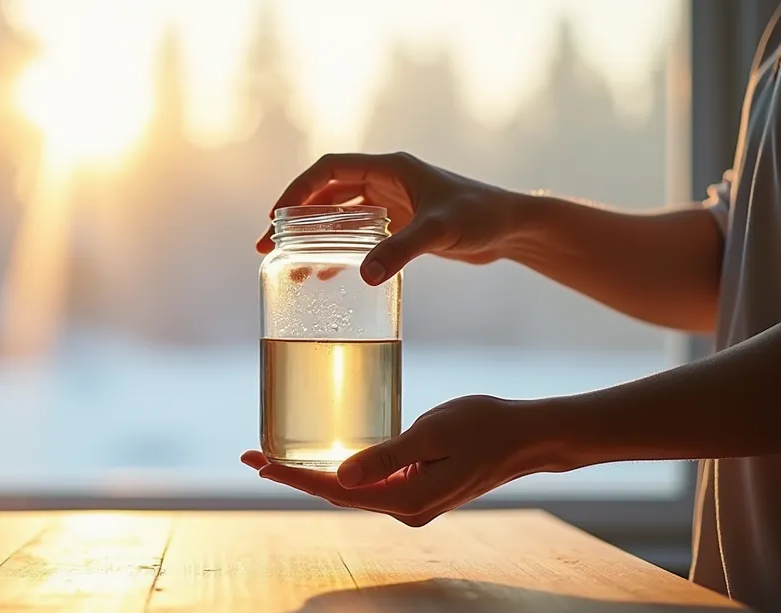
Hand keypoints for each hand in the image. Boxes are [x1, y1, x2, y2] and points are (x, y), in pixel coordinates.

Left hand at [242, 396, 548, 526]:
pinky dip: (344, 471)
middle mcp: (405, 510)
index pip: (335, 491)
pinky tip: (326, 458)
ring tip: (275, 458)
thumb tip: (339, 478)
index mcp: (405, 500)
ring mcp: (412, 503)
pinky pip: (371, 483)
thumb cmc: (484, 426)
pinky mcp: (419, 490)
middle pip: (337, 494)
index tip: (258, 462)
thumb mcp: (431, 434)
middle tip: (251, 456)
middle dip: (294, 474)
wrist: (527, 437)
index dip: (293, 476)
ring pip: (352, 489)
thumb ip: (385, 456)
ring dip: (315, 473)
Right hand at [258, 152, 522, 283]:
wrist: (512, 229)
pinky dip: (337, 251)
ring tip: (286, 263)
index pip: (329, 169)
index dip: (299, 189)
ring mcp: (393, 204)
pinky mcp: (402, 226)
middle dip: (295, 218)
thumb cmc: (481, 218)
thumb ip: (401, 250)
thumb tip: (364, 275)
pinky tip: (323, 275)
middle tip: (268, 246)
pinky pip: (358, 235)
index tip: (276, 215)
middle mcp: (386, 182)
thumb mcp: (439, 231)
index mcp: (389, 169)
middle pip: (326, 194)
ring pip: (339, 216)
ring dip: (312, 236)